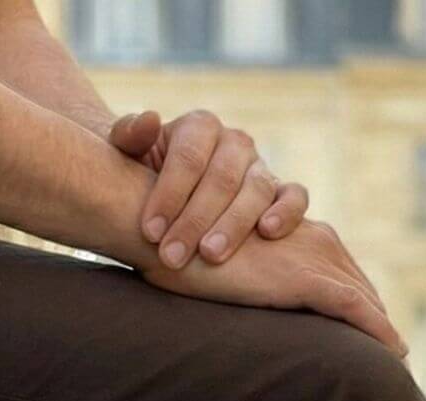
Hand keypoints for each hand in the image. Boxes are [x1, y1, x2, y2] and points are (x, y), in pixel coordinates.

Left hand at [110, 107, 309, 269]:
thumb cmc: (146, 177)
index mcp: (200, 126)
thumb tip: (151, 119)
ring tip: (210, 255)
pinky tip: (268, 232)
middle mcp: (235, 142)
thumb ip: (129, 135)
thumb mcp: (128, 154)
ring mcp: (261, 167)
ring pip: (257, 189)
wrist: (174, 195)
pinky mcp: (283, 193)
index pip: (188, 156)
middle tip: (173, 256)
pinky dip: (287, 212)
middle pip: (222, 178)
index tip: (149, 232)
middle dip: (195, 220)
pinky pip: (296, 197)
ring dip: (234, 224)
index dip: (168, 194)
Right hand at [142, 216, 407, 356]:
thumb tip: (230, 291)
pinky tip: (397, 353)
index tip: (373, 327)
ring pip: (363, 296)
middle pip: (357, 282)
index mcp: (292, 234)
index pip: (336, 269)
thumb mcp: (217, 260)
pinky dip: (377, 330)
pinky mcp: (303, 277)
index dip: (357, 296)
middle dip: (378, 315)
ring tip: (402, 363)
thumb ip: (239, 271)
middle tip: (399, 354)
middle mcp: (310, 238)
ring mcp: (310, 255)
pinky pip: (353, 308)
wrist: (161, 224)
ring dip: (384, 329)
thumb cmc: (175, 243)